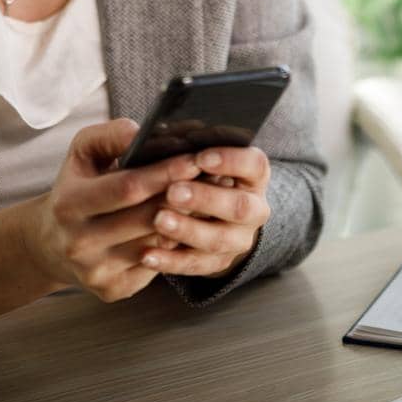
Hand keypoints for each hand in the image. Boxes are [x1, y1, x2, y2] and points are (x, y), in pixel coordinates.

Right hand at [18, 118, 198, 302]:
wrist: (51, 243)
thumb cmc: (76, 188)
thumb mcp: (82, 153)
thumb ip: (110, 135)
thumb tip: (140, 132)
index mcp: (69, 204)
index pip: (127, 188)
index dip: (164, 173)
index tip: (194, 158)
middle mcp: (79, 242)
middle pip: (147, 218)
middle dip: (185, 196)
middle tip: (216, 177)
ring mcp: (96, 271)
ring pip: (157, 245)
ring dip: (189, 221)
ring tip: (211, 198)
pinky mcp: (113, 290)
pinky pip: (157, 266)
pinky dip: (177, 245)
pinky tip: (193, 226)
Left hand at [141, 146, 271, 279]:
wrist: (215, 217)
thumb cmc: (200, 175)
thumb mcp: (202, 159)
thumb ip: (188, 150)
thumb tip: (161, 136)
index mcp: (253, 176)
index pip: (254, 165)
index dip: (230, 161)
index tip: (199, 157)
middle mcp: (254, 209)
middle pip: (239, 206)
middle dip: (205, 198)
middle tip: (173, 191)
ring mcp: (239, 239)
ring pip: (218, 239)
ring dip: (188, 230)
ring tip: (159, 220)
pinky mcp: (219, 263)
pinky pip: (196, 265)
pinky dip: (171, 261)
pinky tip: (147, 255)